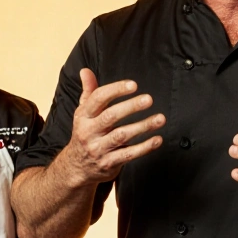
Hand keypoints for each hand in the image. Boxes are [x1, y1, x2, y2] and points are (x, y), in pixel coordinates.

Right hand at [58, 68, 164, 186]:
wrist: (76, 168)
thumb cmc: (85, 134)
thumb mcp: (83, 113)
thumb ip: (89, 91)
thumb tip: (85, 70)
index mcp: (84, 116)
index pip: (98, 99)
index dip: (116, 90)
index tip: (133, 85)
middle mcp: (89, 131)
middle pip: (110, 116)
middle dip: (131, 107)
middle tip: (149, 99)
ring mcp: (98, 148)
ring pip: (122, 136)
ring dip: (143, 126)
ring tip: (160, 119)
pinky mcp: (109, 163)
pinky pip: (129, 155)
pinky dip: (145, 147)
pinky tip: (157, 139)